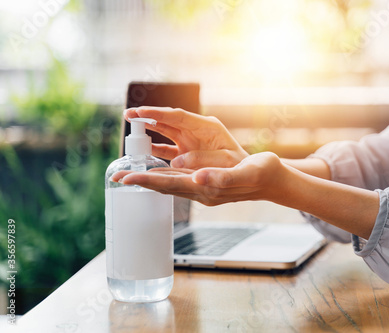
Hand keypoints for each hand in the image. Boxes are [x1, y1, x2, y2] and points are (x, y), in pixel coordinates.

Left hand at [111, 152, 287, 205]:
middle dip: (140, 182)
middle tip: (116, 178)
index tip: (124, 179)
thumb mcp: (244, 172)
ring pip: (170, 184)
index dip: (146, 181)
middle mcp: (200, 192)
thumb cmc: (261, 174)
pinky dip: (165, 175)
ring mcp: (203, 190)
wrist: (273, 181)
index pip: (169, 185)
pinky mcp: (206, 185)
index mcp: (206, 188)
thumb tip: (197, 178)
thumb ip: (221, 177)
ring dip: (150, 180)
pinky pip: (180, 180)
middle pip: (164, 187)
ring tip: (131, 175)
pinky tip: (159, 170)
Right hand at [124, 107, 248, 168]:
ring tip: (131, 127)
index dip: (158, 113)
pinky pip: (167, 150)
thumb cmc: (247, 166)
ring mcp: (191, 144)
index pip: (179, 117)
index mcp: (208, 128)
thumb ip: (206, 160)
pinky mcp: (188, 155)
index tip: (140, 112)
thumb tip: (177, 162)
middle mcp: (197, 133)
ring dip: (148, 131)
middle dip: (147, 118)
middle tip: (128, 115)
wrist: (257, 176)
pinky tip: (142, 150)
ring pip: (165, 134)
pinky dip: (154, 149)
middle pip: (168, 121)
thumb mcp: (230, 161)